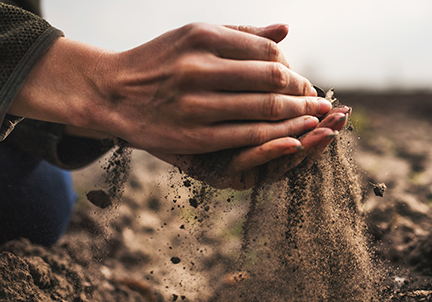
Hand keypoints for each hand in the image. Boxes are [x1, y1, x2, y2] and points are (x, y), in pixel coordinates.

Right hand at [9, 23, 338, 187]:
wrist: (112, 93)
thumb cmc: (160, 62)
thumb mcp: (193, 36)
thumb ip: (240, 35)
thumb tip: (285, 32)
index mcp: (202, 37)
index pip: (266, 52)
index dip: (292, 68)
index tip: (301, 81)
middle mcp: (198, 67)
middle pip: (271, 79)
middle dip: (302, 93)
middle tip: (319, 102)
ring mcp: (195, 104)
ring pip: (263, 110)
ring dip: (297, 116)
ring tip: (315, 120)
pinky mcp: (193, 135)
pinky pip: (246, 136)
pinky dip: (276, 138)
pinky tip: (292, 138)